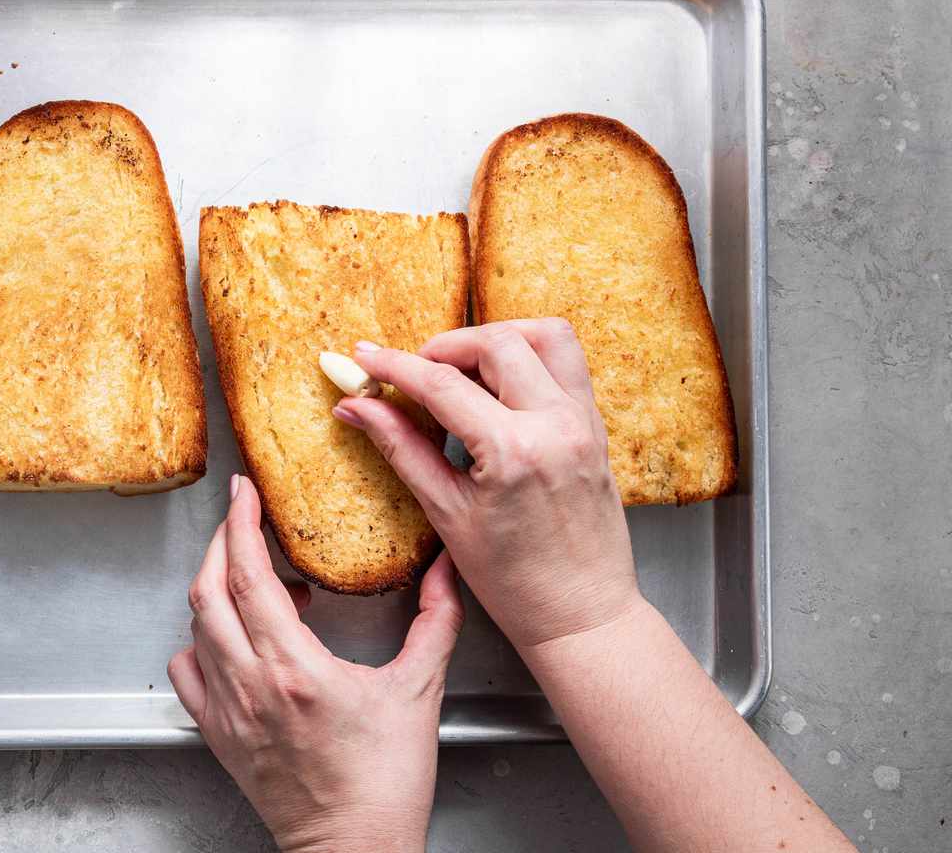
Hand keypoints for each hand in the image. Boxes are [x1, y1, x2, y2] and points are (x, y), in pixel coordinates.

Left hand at [167, 475, 464, 852]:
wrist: (354, 850)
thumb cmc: (384, 784)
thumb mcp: (419, 692)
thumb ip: (436, 623)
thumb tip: (445, 572)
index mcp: (296, 668)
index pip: (248, 575)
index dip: (239, 525)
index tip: (243, 494)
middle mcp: (251, 685)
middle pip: (208, 591)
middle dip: (219, 542)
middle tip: (241, 518)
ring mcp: (228, 711)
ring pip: (196, 627)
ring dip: (217, 591)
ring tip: (260, 584)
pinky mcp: (219, 735)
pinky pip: (188, 671)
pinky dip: (202, 642)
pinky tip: (235, 640)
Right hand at [332, 319, 640, 649]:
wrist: (581, 615)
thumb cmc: (515, 581)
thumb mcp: (446, 513)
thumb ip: (401, 448)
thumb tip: (355, 407)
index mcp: (514, 452)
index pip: (442, 384)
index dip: (394, 365)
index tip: (363, 357)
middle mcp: (557, 425)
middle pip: (495, 342)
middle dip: (444, 347)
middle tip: (411, 372)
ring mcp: (584, 421)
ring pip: (542, 336)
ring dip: (494, 339)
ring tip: (459, 369)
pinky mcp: (596, 426)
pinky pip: (567, 362)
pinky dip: (529, 355)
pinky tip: (497, 385)